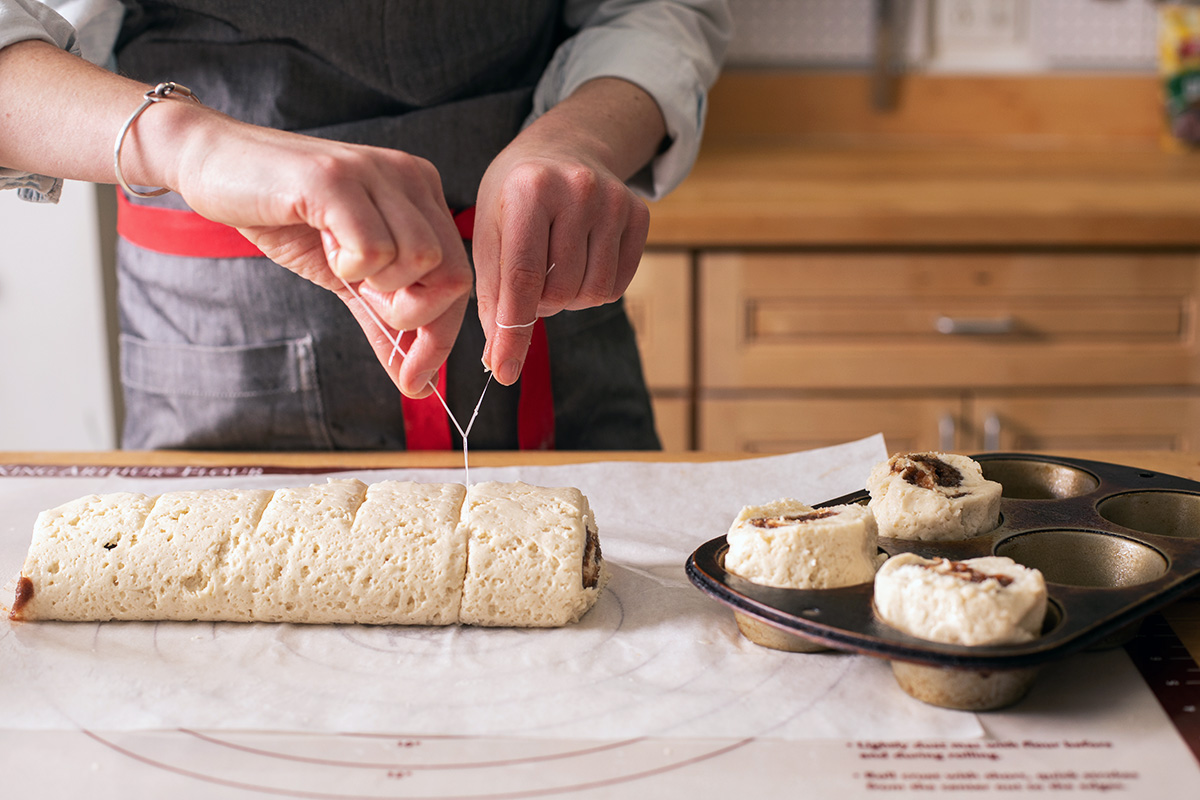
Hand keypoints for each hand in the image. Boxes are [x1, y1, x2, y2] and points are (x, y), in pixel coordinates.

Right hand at [174, 116, 471, 397]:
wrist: (212, 165)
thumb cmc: (282, 216)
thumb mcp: (345, 276)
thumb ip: (383, 321)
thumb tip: (414, 380)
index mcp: (421, 194)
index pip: (458, 276)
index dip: (442, 337)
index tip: (415, 380)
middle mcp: (409, 176)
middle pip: (451, 275)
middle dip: (412, 316)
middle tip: (367, 301)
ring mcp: (375, 173)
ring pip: (418, 261)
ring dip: (375, 284)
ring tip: (339, 259)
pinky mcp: (336, 179)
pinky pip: (373, 249)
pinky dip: (349, 266)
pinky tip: (325, 246)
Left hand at [472, 78, 662, 384]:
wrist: (565, 148)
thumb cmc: (515, 198)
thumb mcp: (490, 232)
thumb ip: (492, 295)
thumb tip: (498, 362)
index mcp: (529, 190)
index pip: (523, 278)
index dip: (513, 332)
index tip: (504, 372)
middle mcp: (578, 190)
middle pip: (560, 293)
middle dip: (540, 304)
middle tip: (530, 280)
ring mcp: (615, 201)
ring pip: (592, 294)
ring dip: (568, 299)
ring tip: (554, 267)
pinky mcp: (639, 214)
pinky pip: (617, 286)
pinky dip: (593, 288)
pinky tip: (580, 260)